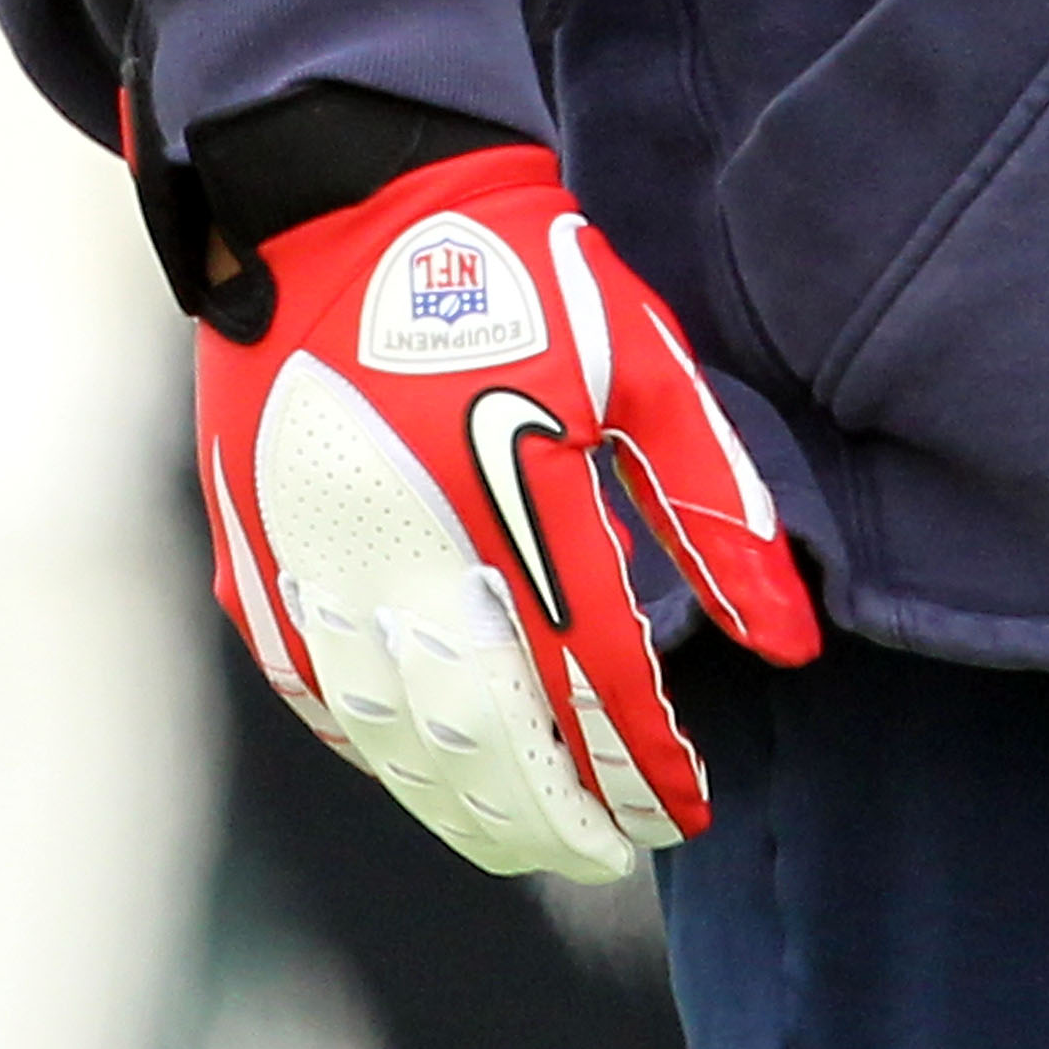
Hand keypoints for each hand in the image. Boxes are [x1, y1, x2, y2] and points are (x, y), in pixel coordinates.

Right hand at [194, 139, 819, 881]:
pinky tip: (429, 769)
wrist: (342, 197)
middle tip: (617, 852)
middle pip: (497, 745)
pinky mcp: (259, 564)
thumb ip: (712, 507)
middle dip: (564, 817)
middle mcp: (410, 555)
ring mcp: (320, 568)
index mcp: (516, 502)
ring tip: (536, 838)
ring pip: (400, 746)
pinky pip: (320, 699)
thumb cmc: (515, 272)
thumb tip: (790, 641)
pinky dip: (381, 751)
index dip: (649, 765)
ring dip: (473, 808)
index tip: (689, 806)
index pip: (599, 685)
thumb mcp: (641, 363)